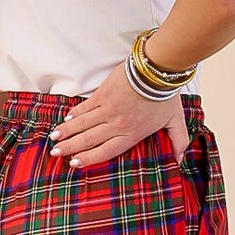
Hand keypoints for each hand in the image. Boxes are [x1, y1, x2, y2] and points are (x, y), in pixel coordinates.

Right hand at [48, 60, 186, 169]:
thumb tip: (180, 161)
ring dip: (67, 133)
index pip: (106, 151)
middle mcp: (117, 125)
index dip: (88, 158)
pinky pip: (85, 108)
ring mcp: (108, 110)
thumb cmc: (167, 96)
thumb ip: (178, 142)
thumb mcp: (176, 122)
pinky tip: (65, 120)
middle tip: (56, 153)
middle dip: (70, 148)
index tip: (75, 163)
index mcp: (132, 135)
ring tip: (54, 139)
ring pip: (83, 125)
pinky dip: (74, 115)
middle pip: (89, 140)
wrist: (157, 71)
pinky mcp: (103, 95)